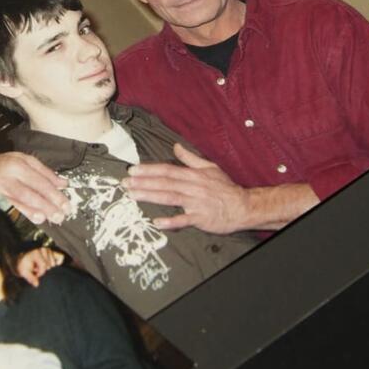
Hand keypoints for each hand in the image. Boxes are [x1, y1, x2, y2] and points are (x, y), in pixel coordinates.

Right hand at [0, 152, 69, 224]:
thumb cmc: (2, 167)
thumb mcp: (22, 162)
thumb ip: (43, 172)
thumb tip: (63, 183)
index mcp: (20, 162)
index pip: (42, 177)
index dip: (56, 191)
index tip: (66, 202)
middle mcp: (12, 171)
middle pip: (36, 187)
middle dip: (52, 201)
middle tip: (63, 212)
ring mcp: (2, 184)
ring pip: (26, 196)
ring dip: (42, 208)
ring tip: (54, 216)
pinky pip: (14, 204)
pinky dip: (27, 211)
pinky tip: (37, 217)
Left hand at [16, 246, 64, 286]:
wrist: (23, 258)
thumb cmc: (24, 265)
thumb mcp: (24, 272)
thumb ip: (30, 278)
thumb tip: (36, 284)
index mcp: (36, 252)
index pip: (44, 266)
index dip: (40, 273)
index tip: (35, 275)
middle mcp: (43, 249)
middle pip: (49, 265)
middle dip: (43, 270)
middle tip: (36, 270)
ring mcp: (49, 250)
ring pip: (54, 263)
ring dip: (48, 268)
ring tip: (40, 267)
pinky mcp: (53, 252)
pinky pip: (60, 257)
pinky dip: (58, 262)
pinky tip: (51, 266)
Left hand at [124, 143, 250, 233]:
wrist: (243, 206)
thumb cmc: (226, 188)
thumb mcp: (210, 168)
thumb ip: (191, 158)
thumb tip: (176, 146)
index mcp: (193, 175)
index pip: (167, 170)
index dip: (149, 170)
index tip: (133, 170)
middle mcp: (192, 187)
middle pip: (164, 183)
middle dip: (143, 182)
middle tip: (125, 183)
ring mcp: (196, 203)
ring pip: (169, 198)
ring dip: (150, 196)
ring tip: (133, 196)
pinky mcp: (200, 218)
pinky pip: (184, 220)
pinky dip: (171, 222)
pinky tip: (157, 222)